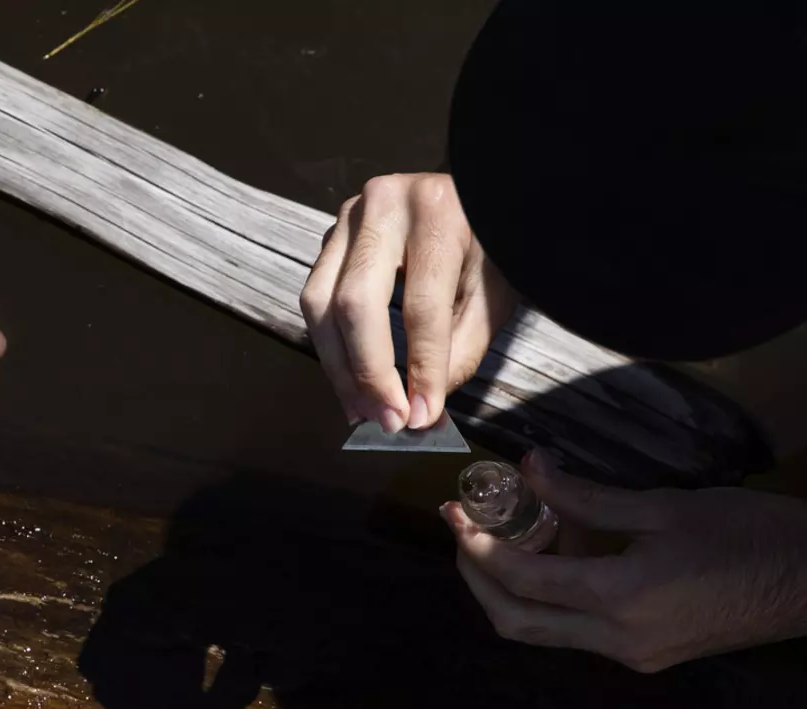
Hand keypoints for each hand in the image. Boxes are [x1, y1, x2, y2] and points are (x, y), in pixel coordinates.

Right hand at [300, 173, 516, 430]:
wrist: (481, 190)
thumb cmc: (491, 246)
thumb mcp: (492, 296)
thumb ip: (458, 350)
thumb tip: (419, 409)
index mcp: (438, 213)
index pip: (422, 306)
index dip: (421, 368)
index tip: (422, 416)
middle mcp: (384, 205)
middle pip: (355, 304)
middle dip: (367, 373)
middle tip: (386, 420)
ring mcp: (348, 216)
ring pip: (320, 304)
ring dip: (337, 366)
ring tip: (361, 410)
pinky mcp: (331, 233)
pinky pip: (315, 297)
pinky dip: (328, 345)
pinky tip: (348, 379)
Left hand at [441, 451, 806, 671]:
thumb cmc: (753, 533)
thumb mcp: (663, 506)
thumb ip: (587, 497)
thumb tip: (531, 469)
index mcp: (619, 601)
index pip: (520, 580)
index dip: (476, 545)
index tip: (454, 510)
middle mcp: (617, 642)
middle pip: (516, 623)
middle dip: (477, 577)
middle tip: (464, 529)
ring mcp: (633, 656)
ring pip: (544, 631)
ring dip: (515, 586)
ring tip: (517, 528)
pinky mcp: (649, 655)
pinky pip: (579, 630)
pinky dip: (555, 594)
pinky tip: (563, 548)